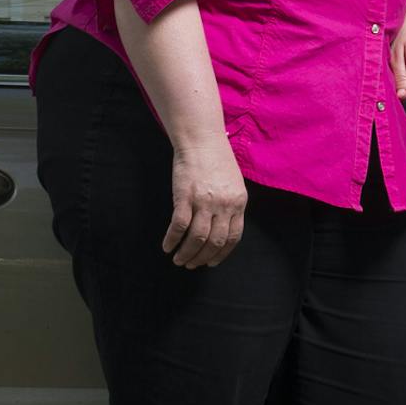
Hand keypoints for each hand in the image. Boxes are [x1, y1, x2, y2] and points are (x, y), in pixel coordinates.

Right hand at [163, 138, 247, 267]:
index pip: (233, 237)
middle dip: (202, 258)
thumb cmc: (216, 160)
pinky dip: (172, 240)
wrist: (201, 140)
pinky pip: (179, 226)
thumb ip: (230, 205)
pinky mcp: (185, 197)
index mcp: (238, 202)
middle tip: (192, 264)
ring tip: (179, 260)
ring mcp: (204, 202)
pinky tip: (167, 246)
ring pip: (197, 239)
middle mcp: (223, 205)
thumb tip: (222, 228)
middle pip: (214, 242)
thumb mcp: (233, 184)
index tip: (212, 262)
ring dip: (186, 254)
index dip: (221, 254)